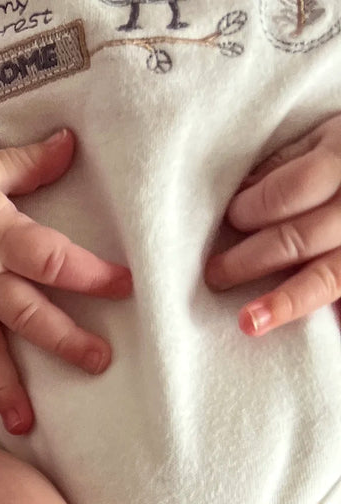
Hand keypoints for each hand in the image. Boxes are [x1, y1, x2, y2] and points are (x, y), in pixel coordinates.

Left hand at [205, 113, 340, 335]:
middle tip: (214, 274)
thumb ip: (279, 166)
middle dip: (250, 260)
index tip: (231, 217)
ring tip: (247, 321)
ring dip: (283, 301)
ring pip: (328, 276)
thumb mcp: (314, 141)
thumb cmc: (335, 155)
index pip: (296, 188)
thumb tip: (235, 198)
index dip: (254, 207)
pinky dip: (306, 308)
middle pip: (301, 238)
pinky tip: (278, 324)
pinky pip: (339, 292)